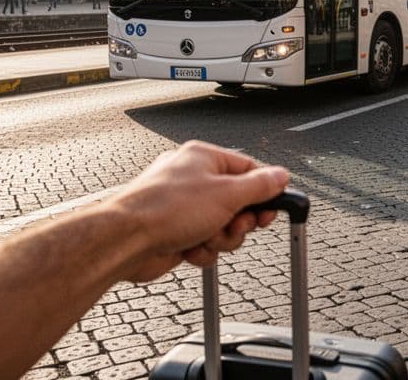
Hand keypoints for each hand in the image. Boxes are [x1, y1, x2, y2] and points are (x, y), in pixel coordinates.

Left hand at [108, 141, 288, 280]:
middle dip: (239, 221)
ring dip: (221, 238)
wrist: (126, 241)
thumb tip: (280, 176)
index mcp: (204, 158)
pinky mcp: (176, 231)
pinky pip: (205, 241)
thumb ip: (260, 186)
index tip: (273, 208)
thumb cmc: (165, 210)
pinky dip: (203, 249)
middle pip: (238, 202)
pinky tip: (190, 248)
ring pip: (224, 226)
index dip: (264, 191)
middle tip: (234, 226)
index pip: (249, 170)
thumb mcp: (227, 195)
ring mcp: (183, 207)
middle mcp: (193, 179)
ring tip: (206, 238)